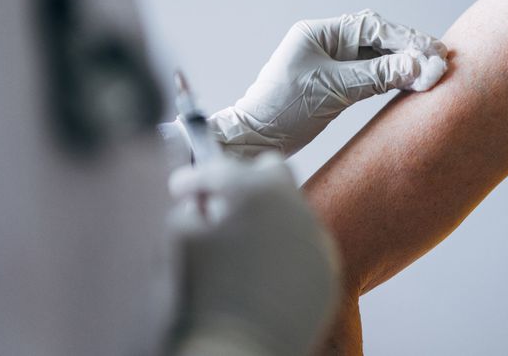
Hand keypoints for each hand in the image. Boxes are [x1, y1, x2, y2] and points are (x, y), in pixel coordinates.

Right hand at [168, 154, 338, 355]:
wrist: (239, 352)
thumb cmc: (202, 296)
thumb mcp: (179, 240)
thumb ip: (188, 209)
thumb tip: (199, 204)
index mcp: (253, 191)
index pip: (219, 170)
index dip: (193, 181)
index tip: (183, 191)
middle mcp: (292, 206)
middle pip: (270, 170)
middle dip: (244, 180)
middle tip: (221, 206)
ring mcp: (316, 238)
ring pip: (293, 209)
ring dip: (268, 216)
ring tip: (242, 243)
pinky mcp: (327, 269)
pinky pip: (307, 245)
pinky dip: (287, 249)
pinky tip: (265, 270)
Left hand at [210, 9, 447, 157]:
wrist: (255, 140)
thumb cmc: (284, 111)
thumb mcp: (333, 90)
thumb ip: (376, 76)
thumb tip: (419, 67)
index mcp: (320, 32)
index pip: (373, 28)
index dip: (406, 39)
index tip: (433, 53)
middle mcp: (327, 41)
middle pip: (379, 38)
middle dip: (410, 49)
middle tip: (442, 60)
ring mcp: (331, 61)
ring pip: (377, 56)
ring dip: (404, 63)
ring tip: (434, 72)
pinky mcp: (335, 83)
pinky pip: (371, 74)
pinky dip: (392, 78)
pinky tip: (412, 83)